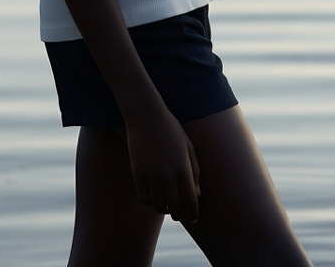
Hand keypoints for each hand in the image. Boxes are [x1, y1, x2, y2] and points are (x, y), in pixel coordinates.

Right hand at [124, 105, 200, 223]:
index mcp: (183, 169)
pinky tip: (154, 195)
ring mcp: (151, 176)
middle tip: (180, 213)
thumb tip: (196, 195)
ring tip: (167, 203)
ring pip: (159, 206)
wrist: (146, 115)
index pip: (191, 201)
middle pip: (175, 208)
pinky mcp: (138, 175)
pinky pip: (144, 199)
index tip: (193, 218)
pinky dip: (150, 201)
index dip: (193, 213)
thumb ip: (194, 171)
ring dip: (164, 208)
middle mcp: (168, 176)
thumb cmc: (171, 129)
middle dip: (179, 214)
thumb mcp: (188, 147)